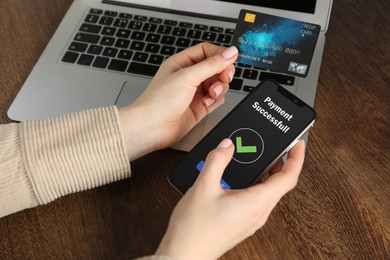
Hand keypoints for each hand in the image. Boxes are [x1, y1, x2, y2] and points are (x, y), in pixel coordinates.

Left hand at [118, 43, 237, 159]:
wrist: (152, 127)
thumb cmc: (159, 101)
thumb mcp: (188, 76)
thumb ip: (211, 64)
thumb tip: (230, 52)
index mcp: (182, 63)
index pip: (206, 51)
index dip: (220, 54)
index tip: (232, 59)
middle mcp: (188, 76)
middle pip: (215, 68)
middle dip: (222, 72)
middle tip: (225, 77)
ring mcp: (194, 92)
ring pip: (218, 84)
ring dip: (219, 88)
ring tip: (211, 94)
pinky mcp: (199, 107)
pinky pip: (216, 99)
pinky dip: (215, 100)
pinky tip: (206, 103)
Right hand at [156, 139, 305, 259]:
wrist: (185, 254)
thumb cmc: (194, 228)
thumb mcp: (203, 186)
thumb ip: (217, 160)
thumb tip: (227, 145)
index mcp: (255, 203)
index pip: (288, 178)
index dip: (296, 158)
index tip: (297, 144)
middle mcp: (258, 213)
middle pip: (280, 185)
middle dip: (281, 163)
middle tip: (275, 147)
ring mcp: (251, 220)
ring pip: (268, 193)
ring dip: (268, 174)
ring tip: (256, 159)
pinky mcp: (243, 223)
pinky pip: (258, 200)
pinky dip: (256, 184)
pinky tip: (242, 178)